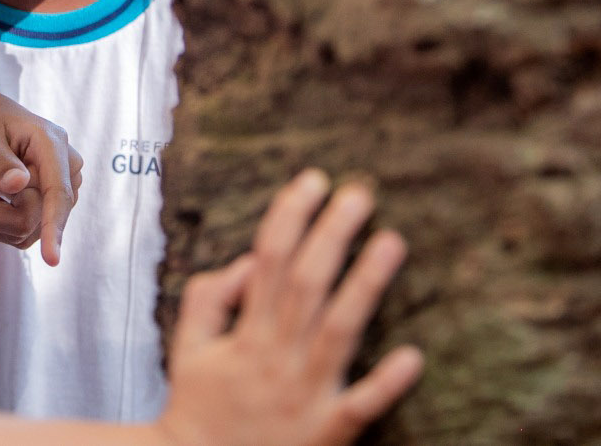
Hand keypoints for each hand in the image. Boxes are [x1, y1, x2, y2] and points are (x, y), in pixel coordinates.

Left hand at [0, 83, 82, 264]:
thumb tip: (20, 186)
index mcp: (52, 144)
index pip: (58, 193)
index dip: (54, 226)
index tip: (51, 260)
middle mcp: (64, 170)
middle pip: (32, 217)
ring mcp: (57, 192)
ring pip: (23, 230)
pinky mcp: (45, 209)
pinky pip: (18, 233)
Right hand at [157, 171, 422, 445]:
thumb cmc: (197, 409)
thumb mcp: (187, 347)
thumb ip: (209, 299)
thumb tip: (246, 262)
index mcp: (246, 333)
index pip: (268, 258)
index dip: (290, 215)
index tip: (313, 180)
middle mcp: (275, 356)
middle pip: (307, 283)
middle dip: (332, 233)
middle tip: (360, 194)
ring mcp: (303, 394)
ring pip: (338, 330)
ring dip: (366, 284)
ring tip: (392, 242)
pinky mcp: (327, 432)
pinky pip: (361, 405)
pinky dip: (386, 382)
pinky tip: (413, 355)